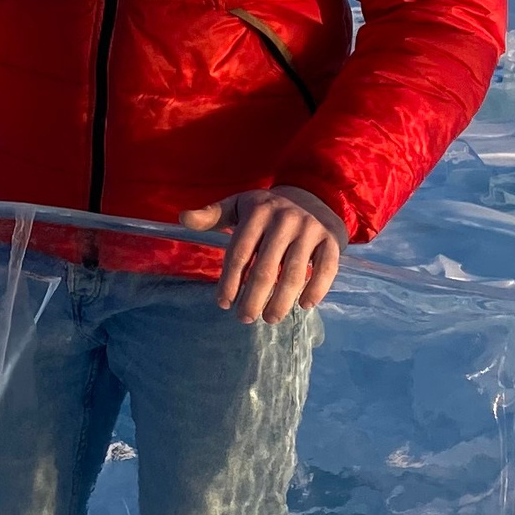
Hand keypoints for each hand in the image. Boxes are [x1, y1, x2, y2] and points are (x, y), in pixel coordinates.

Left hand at [180, 187, 346, 320]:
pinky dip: (316, 289)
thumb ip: (211, 215)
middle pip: (265, 269)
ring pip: (293, 273)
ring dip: (280, 302)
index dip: (230, 281)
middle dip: (252, 299)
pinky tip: (303, 306)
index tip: (223, 303)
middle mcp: (285, 219)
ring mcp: (310, 229)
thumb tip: (183, 218)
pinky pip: (326, 269)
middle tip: (244, 318)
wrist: (315, 196)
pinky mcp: (331, 240)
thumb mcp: (238, 206)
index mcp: (258, 211)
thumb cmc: (268, 209)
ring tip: (270, 318)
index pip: (240, 253)